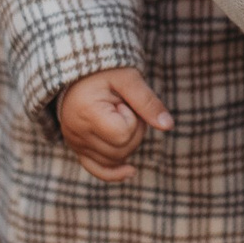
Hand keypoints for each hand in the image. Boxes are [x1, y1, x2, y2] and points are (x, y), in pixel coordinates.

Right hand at [55, 66, 173, 182]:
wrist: (78, 70)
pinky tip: (130, 171)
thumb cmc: (104, 70)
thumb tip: (168, 126)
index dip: (132, 118)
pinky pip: (97, 169)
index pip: (123, 134)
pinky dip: (114, 173)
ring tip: (117, 116)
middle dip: (133, 130)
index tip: (122, 102)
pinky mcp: (78, 148)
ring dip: (126, 142)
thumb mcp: (129, 78)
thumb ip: (148, 102)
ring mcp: (75, 143)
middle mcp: (76, 132)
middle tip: (124, 107)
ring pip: (114, 160)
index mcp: (86, 113)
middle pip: (121, 150)